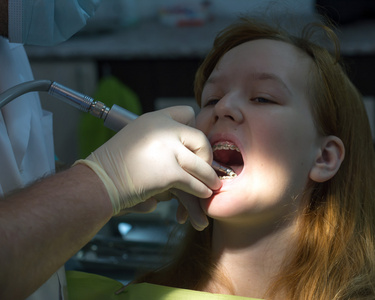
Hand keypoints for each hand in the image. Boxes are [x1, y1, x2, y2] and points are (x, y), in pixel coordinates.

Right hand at [76, 106, 220, 220]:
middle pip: (199, 137)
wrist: (97, 182)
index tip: (194, 146)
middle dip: (206, 153)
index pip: (186, 112)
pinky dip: (201, 189)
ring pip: (201, 162)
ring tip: (213, 184)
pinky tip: (204, 193)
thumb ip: (158, 140)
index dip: (193, 129)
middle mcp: (162, 128)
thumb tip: (181, 151)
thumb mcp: (135, 139)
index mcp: (154, 118)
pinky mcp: (169, 171)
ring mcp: (167, 149)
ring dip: (209, 176)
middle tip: (205, 166)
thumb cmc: (113, 166)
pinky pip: (194, 181)